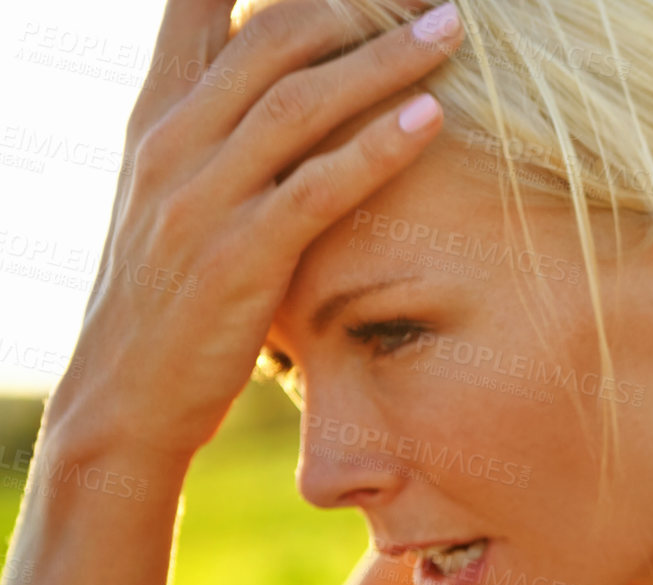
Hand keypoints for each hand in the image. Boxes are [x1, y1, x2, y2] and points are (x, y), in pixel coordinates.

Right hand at [51, 0, 464, 458]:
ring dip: (384, 59)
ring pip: (300, 102)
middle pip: (271, 39)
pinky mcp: (238, 260)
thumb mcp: (176, 204)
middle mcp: (172, 145)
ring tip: (451, 29)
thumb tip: (273, 97)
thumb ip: (215, 142)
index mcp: (156, 122)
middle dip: (354, 4)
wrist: (123, 400)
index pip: (197, 10)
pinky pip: (317, 188)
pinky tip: (431, 118)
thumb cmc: (168, 303)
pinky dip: (377, 148)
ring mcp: (201, 200)